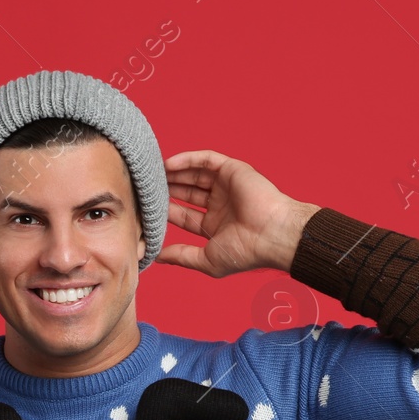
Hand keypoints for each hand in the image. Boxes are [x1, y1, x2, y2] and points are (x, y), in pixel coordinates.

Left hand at [157, 150, 318, 277]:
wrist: (272, 235)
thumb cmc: (245, 252)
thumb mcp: (206, 259)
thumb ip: (181, 256)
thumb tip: (156, 257)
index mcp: (215, 226)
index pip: (184, 216)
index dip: (166, 212)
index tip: (146, 210)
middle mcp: (220, 205)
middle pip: (187, 193)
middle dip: (167, 190)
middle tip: (145, 188)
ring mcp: (227, 187)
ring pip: (194, 175)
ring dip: (174, 173)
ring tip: (153, 174)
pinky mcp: (232, 170)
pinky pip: (206, 160)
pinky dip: (188, 160)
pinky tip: (169, 164)